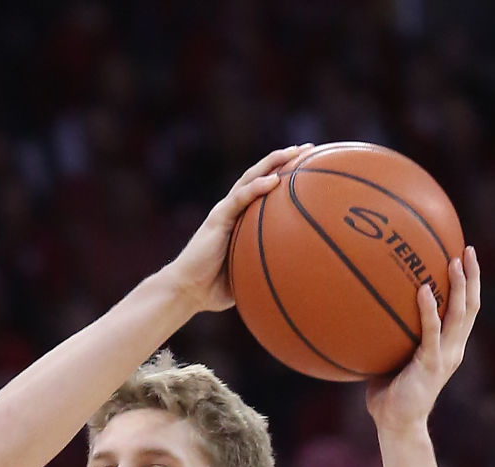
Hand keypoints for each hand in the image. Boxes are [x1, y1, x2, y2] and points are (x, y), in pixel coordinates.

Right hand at [160, 143, 314, 312]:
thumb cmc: (213, 288)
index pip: (261, 188)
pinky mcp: (217, 218)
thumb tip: (294, 276)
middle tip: (309, 149)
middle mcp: (231, 209)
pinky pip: (240, 198)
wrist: (186, 290)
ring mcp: (224, 211)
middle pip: (259, 174)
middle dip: (283, 159)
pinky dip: (257, 187)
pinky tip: (274, 180)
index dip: (283, 174)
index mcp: (238, 219)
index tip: (308, 166)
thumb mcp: (246, 273)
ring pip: (250, 178)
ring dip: (273, 163)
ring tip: (295, 152)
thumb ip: (265, 266)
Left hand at [366, 246, 480, 432]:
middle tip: (468, 249)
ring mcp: (445, 356)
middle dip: (472, 277)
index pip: (465, 310)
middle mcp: (453, 348)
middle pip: (471, 306)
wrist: (396, 425)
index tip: (464, 257)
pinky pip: (431, 332)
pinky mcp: (431, 365)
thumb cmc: (389, 394)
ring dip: (460, 286)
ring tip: (454, 260)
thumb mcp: (389, 360)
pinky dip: (429, 311)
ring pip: (461, 314)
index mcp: (447, 346)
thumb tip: (365, 313)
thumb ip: (388, 338)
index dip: (469, 285)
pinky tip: (423, 290)